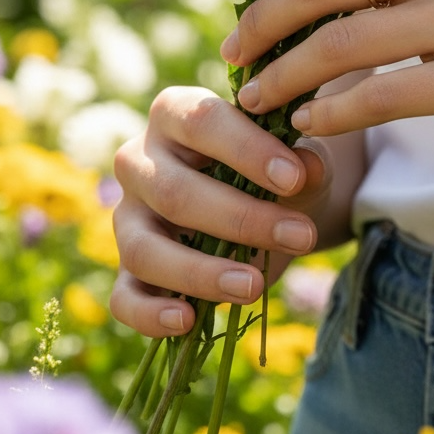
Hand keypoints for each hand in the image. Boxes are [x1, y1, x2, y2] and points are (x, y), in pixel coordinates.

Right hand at [110, 85, 347, 337]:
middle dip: (241, 218)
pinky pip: (124, 298)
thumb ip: (305, 161)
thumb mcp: (299, 161)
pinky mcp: (127, 271)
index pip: (200, 122)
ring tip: (254, 286)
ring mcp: (127, 218)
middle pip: (172, 191)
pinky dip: (150, 314)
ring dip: (200, 272)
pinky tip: (187, 320)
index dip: (246, 150)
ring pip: (143, 248)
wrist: (269, 209)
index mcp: (176, 113)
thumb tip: (309, 168)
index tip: (294, 178)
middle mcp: (139, 161)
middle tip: (301, 236)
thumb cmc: (277, 171)